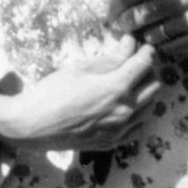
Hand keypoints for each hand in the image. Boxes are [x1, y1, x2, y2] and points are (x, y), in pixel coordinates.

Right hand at [0, 41, 163, 152]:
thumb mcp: (80, 68)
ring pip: (149, 108)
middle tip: (135, 63)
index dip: (146, 52)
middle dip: (147, 72)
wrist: (33, 126)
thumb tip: (129, 45)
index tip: (143, 46)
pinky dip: (137, 114)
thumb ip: (110, 59)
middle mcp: (125, 111)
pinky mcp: (113, 143)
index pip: (144, 65)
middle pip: (153, 87)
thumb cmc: (52, 92)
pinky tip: (123, 106)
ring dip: (144, 93)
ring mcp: (121, 130)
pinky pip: (137, 127)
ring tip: (128, 83)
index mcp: (116, 89)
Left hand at [108, 0, 187, 59]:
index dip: (123, 2)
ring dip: (148, 36)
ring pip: (161, 33)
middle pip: (148, 13)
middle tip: (124, 26)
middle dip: (130, 22)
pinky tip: (164, 42)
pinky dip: (167, 46)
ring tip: (144, 34)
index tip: (115, 10)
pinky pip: (180, 46)